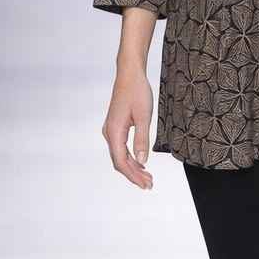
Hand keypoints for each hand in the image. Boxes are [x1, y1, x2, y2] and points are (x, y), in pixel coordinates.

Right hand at [102, 69, 154, 189]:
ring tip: (147, 177)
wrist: (129, 74)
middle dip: (134, 175)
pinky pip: (121, 148)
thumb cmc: (137, 92)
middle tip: (149, 184)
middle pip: (119, 161)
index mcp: (114, 132)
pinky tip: (141, 163)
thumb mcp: (144, 117)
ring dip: (133, 168)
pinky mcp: (115, 127)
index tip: (145, 184)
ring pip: (120, 156)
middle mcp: (109, 133)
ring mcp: (111, 130)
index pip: (121, 161)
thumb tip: (142, 161)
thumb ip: (142, 139)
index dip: (133, 176)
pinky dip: (130, 158)